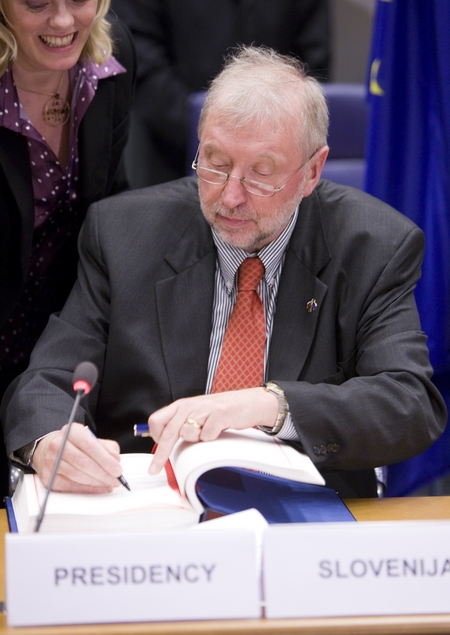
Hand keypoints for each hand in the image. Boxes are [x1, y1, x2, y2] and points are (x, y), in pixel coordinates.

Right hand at [32, 422, 122, 493]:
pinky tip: (99, 488)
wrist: (47, 450)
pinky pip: (72, 486)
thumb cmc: (74, 444)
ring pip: (78, 475)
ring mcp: (52, 461)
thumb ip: (106, 447)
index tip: (118, 470)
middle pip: (84, 462)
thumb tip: (115, 460)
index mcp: (72, 432)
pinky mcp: (49, 477)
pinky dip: (88, 489)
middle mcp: (59, 445)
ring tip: (109, 484)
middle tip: (116, 479)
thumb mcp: (91, 439)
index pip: (90, 446)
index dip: (105, 460)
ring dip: (97, 482)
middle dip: (103, 473)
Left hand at [147, 387, 277, 473]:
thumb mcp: (197, 413)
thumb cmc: (222, 411)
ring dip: (197, 440)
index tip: (156, 451)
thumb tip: (163, 440)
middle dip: (161, 454)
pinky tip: (217, 431)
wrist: (249, 403)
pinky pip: (207, 436)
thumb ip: (181, 424)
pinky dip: (211, 438)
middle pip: (169, 432)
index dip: (154, 437)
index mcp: (182, 405)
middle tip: (154, 469)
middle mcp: (190, 405)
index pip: (157, 420)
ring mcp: (204, 409)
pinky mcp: (219, 415)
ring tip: (207, 433)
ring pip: (188, 434)